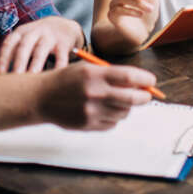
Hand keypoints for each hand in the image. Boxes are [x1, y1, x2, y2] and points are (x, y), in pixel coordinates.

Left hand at [0, 16, 81, 73]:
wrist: (65, 26)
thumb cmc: (37, 38)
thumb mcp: (21, 41)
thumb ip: (5, 53)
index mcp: (21, 33)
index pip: (9, 44)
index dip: (4, 58)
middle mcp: (34, 32)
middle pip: (24, 47)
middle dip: (19, 62)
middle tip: (15, 79)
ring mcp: (50, 36)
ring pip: (41, 50)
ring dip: (36, 64)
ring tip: (33, 79)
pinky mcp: (64, 43)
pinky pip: (61, 56)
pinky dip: (59, 66)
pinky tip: (55, 77)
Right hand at [36, 62, 154, 129]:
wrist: (41, 97)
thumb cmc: (67, 80)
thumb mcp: (87, 68)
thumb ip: (112, 75)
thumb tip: (140, 83)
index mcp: (95, 74)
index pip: (130, 76)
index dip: (146, 79)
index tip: (151, 81)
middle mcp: (95, 92)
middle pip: (133, 98)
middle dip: (144, 97)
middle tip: (146, 95)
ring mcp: (92, 111)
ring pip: (124, 112)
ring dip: (126, 107)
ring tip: (115, 101)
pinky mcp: (88, 124)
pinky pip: (112, 124)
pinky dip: (113, 117)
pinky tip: (102, 110)